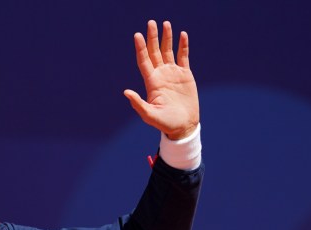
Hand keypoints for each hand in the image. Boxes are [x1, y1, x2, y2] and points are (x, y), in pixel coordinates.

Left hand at [123, 20, 199, 139]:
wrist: (184, 126)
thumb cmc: (165, 123)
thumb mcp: (150, 116)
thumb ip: (138, 104)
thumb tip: (126, 92)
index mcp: (151, 82)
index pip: (144, 61)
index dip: (140, 48)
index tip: (137, 35)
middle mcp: (160, 75)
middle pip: (154, 52)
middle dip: (152, 37)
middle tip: (151, 23)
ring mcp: (172, 73)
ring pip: (168, 51)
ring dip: (167, 38)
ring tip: (166, 24)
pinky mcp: (185, 75)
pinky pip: (183, 56)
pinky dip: (183, 46)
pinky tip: (182, 35)